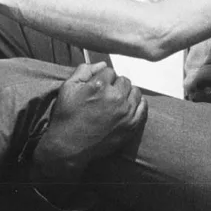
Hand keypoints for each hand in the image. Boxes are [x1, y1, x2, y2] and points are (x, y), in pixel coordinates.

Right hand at [31, 62, 146, 180]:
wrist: (69, 147)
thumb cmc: (66, 117)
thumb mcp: (67, 88)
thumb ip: (84, 70)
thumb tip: (102, 63)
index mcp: (99, 86)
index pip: (110, 71)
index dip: (102, 78)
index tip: (97, 87)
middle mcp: (115, 97)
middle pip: (124, 80)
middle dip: (115, 85)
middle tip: (105, 95)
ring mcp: (126, 112)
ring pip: (135, 91)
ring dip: (127, 93)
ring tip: (115, 101)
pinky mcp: (132, 125)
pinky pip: (143, 106)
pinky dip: (137, 104)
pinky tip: (127, 107)